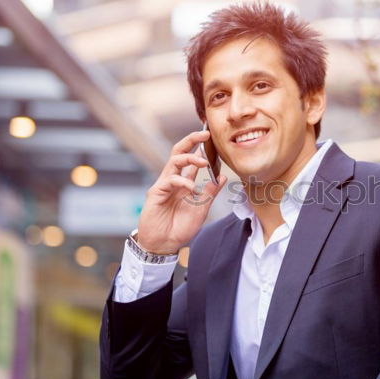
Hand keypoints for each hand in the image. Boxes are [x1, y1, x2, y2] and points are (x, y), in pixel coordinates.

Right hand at [135, 129, 226, 253]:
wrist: (164, 245)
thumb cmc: (180, 229)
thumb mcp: (201, 209)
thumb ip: (210, 193)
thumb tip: (223, 178)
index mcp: (184, 183)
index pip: (191, 160)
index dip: (201, 148)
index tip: (213, 138)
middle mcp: (173, 181)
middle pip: (179, 152)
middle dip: (191, 140)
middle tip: (205, 133)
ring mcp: (164, 185)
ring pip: (174, 161)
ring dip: (189, 158)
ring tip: (203, 162)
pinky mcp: (156, 193)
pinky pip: (170, 180)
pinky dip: (183, 182)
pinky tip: (192, 189)